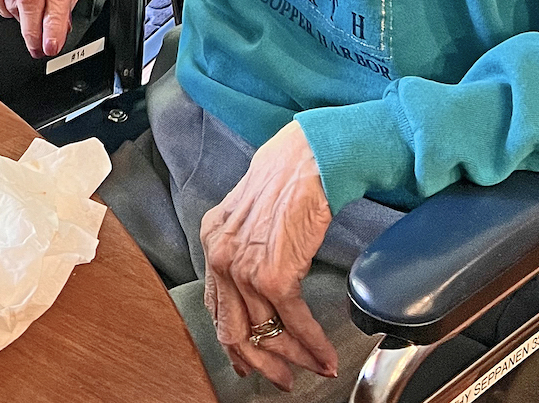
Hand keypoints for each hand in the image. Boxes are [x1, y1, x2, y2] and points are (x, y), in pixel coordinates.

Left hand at [200, 120, 336, 389]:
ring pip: (266, 333)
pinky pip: (294, 323)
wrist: (305, 159)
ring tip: (313, 366)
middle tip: (282, 379)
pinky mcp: (275, 274)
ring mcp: (245, 268)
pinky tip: (325, 355)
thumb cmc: (284, 180)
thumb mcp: (247, 218)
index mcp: (213, 242)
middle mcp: (221, 257)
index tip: (250, 364)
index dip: (234, 345)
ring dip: (294, 358)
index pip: (217, 309)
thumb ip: (242, 252)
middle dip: (262, 363)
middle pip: (234, 332)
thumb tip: (254, 293)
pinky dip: (313, 345)